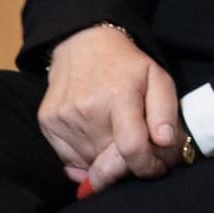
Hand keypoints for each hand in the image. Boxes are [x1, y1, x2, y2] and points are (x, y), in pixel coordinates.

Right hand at [39, 25, 181, 192]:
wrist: (83, 45)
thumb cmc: (126, 65)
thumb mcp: (158, 78)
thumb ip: (166, 112)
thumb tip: (165, 143)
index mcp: (120, 97)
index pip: (132, 147)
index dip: (147, 165)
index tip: (156, 167)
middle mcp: (87, 110)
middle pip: (110, 161)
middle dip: (129, 163)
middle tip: (138, 148)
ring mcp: (63, 118)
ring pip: (90, 164)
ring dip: (106, 161)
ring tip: (115, 135)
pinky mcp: (47, 123)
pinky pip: (69, 160)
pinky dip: (86, 157)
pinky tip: (96, 136)